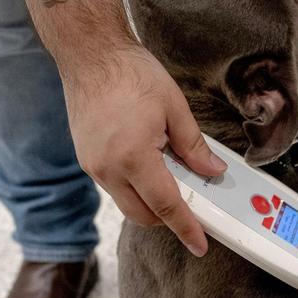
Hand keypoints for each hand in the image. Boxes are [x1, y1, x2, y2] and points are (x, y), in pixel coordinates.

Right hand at [62, 45, 226, 255]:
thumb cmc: (130, 73)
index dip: (186, 228)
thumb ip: (194, 145)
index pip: (165, 206)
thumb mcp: (174, 107)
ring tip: (170, 173)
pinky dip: (134, 184)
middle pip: (142, 215)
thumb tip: (211, 171)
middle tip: (192, 204)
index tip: (199, 244)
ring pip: (126, 202)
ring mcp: (93, 165)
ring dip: (149, 199)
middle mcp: (108, 168)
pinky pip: (114, 185)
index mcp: (133, 157)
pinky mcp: (86, 158)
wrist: (90, 53)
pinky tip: (148, 163)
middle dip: (168, 218)